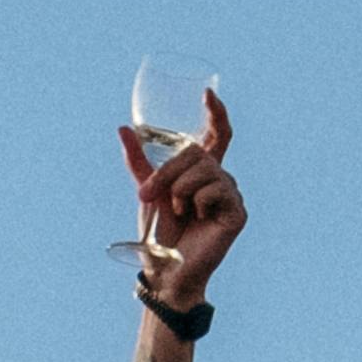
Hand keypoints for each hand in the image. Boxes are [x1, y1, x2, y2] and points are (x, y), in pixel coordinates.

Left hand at [122, 86, 245, 306]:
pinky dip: (198, 201)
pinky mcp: (238, 212)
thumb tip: (123, 127)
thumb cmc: (158, 232)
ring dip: (179, 189)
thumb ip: (139, 160)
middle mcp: (221, 178)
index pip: (217, 135)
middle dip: (168, 172)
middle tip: (150, 195)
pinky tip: (198, 217)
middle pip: (197, 153)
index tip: (208, 93)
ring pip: (204, 170)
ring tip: (177, 211)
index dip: (216, 113)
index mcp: (202, 172)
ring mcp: (232, 194)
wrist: (164, 267)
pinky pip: (216, 189)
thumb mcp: (148, 190)